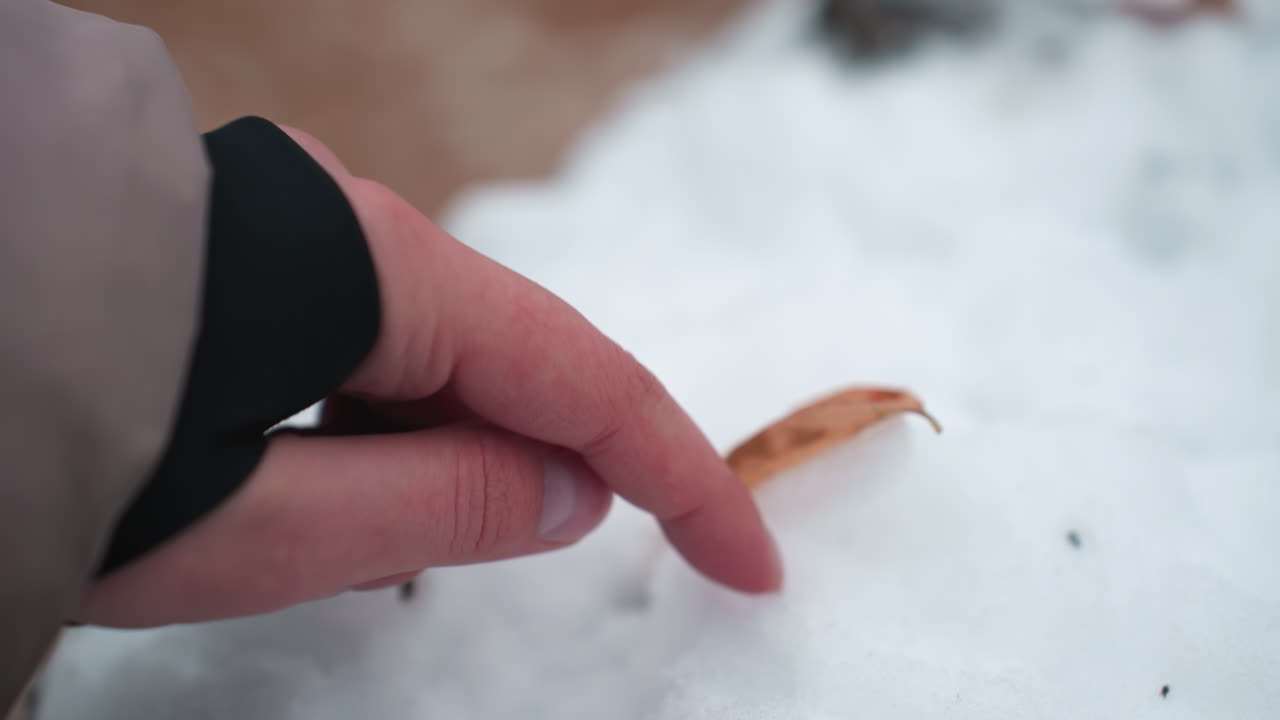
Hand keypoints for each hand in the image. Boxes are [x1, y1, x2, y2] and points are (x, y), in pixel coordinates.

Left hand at [80, 125, 781, 626]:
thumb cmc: (56, 450)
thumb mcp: (267, 525)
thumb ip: (443, 507)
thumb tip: (571, 491)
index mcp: (379, 278)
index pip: (585, 382)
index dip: (685, 479)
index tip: (749, 565)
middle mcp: (357, 224)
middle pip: (516, 359)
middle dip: (551, 467)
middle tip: (543, 565)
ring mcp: (304, 225)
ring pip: (436, 354)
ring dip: (441, 455)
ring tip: (346, 535)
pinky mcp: (261, 246)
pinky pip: (370, 341)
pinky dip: (379, 422)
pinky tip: (306, 478)